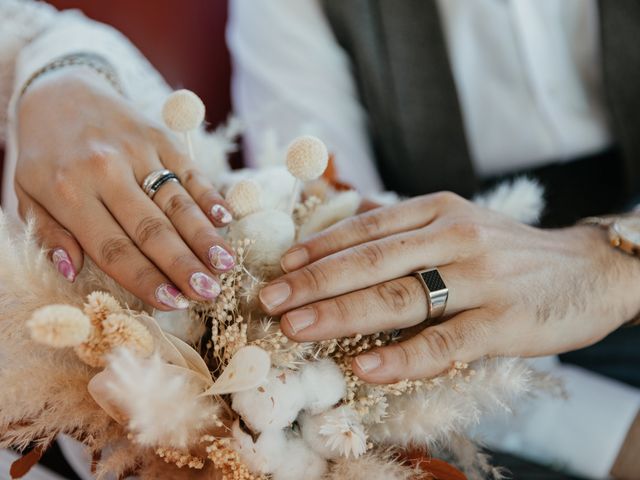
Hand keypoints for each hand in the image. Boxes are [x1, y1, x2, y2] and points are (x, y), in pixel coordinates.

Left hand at [16, 69, 234, 309]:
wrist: (60, 89)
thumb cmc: (44, 152)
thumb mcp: (26, 193)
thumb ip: (47, 233)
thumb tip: (72, 271)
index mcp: (68, 192)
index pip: (113, 248)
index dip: (145, 278)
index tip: (172, 302)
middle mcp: (106, 171)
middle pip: (152, 229)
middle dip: (183, 265)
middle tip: (208, 293)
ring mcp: (137, 151)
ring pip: (177, 203)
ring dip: (204, 237)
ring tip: (224, 265)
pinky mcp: (159, 135)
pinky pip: (188, 171)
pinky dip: (209, 196)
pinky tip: (226, 220)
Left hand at [259, 192, 639, 382]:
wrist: (589, 270)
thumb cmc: (510, 252)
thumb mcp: (460, 222)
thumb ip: (409, 228)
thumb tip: (348, 233)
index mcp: (439, 210)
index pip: (367, 227)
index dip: (320, 247)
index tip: (281, 267)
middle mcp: (454, 236)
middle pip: (371, 261)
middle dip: (314, 283)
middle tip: (270, 302)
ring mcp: (479, 278)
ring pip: (399, 297)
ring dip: (341, 314)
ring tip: (297, 328)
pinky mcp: (503, 321)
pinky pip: (443, 341)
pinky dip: (401, 356)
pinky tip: (364, 366)